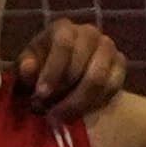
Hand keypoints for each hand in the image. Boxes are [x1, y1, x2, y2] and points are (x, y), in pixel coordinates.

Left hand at [12, 17, 130, 119]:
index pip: (63, 44)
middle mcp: (89, 33)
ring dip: (79, 102)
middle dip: (64, 91)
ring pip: (99, 78)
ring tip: (63, 117)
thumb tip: (28, 68)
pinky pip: (113, 86)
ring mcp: (107, 47)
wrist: (62, 78)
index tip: (41, 95)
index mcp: (62, 29)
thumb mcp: (26, 70)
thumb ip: (25, 69)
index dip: (52, 71)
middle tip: (50, 112)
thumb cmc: (39, 71)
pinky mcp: (120, 64)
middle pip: (82, 63)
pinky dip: (96, 103)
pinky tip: (80, 113)